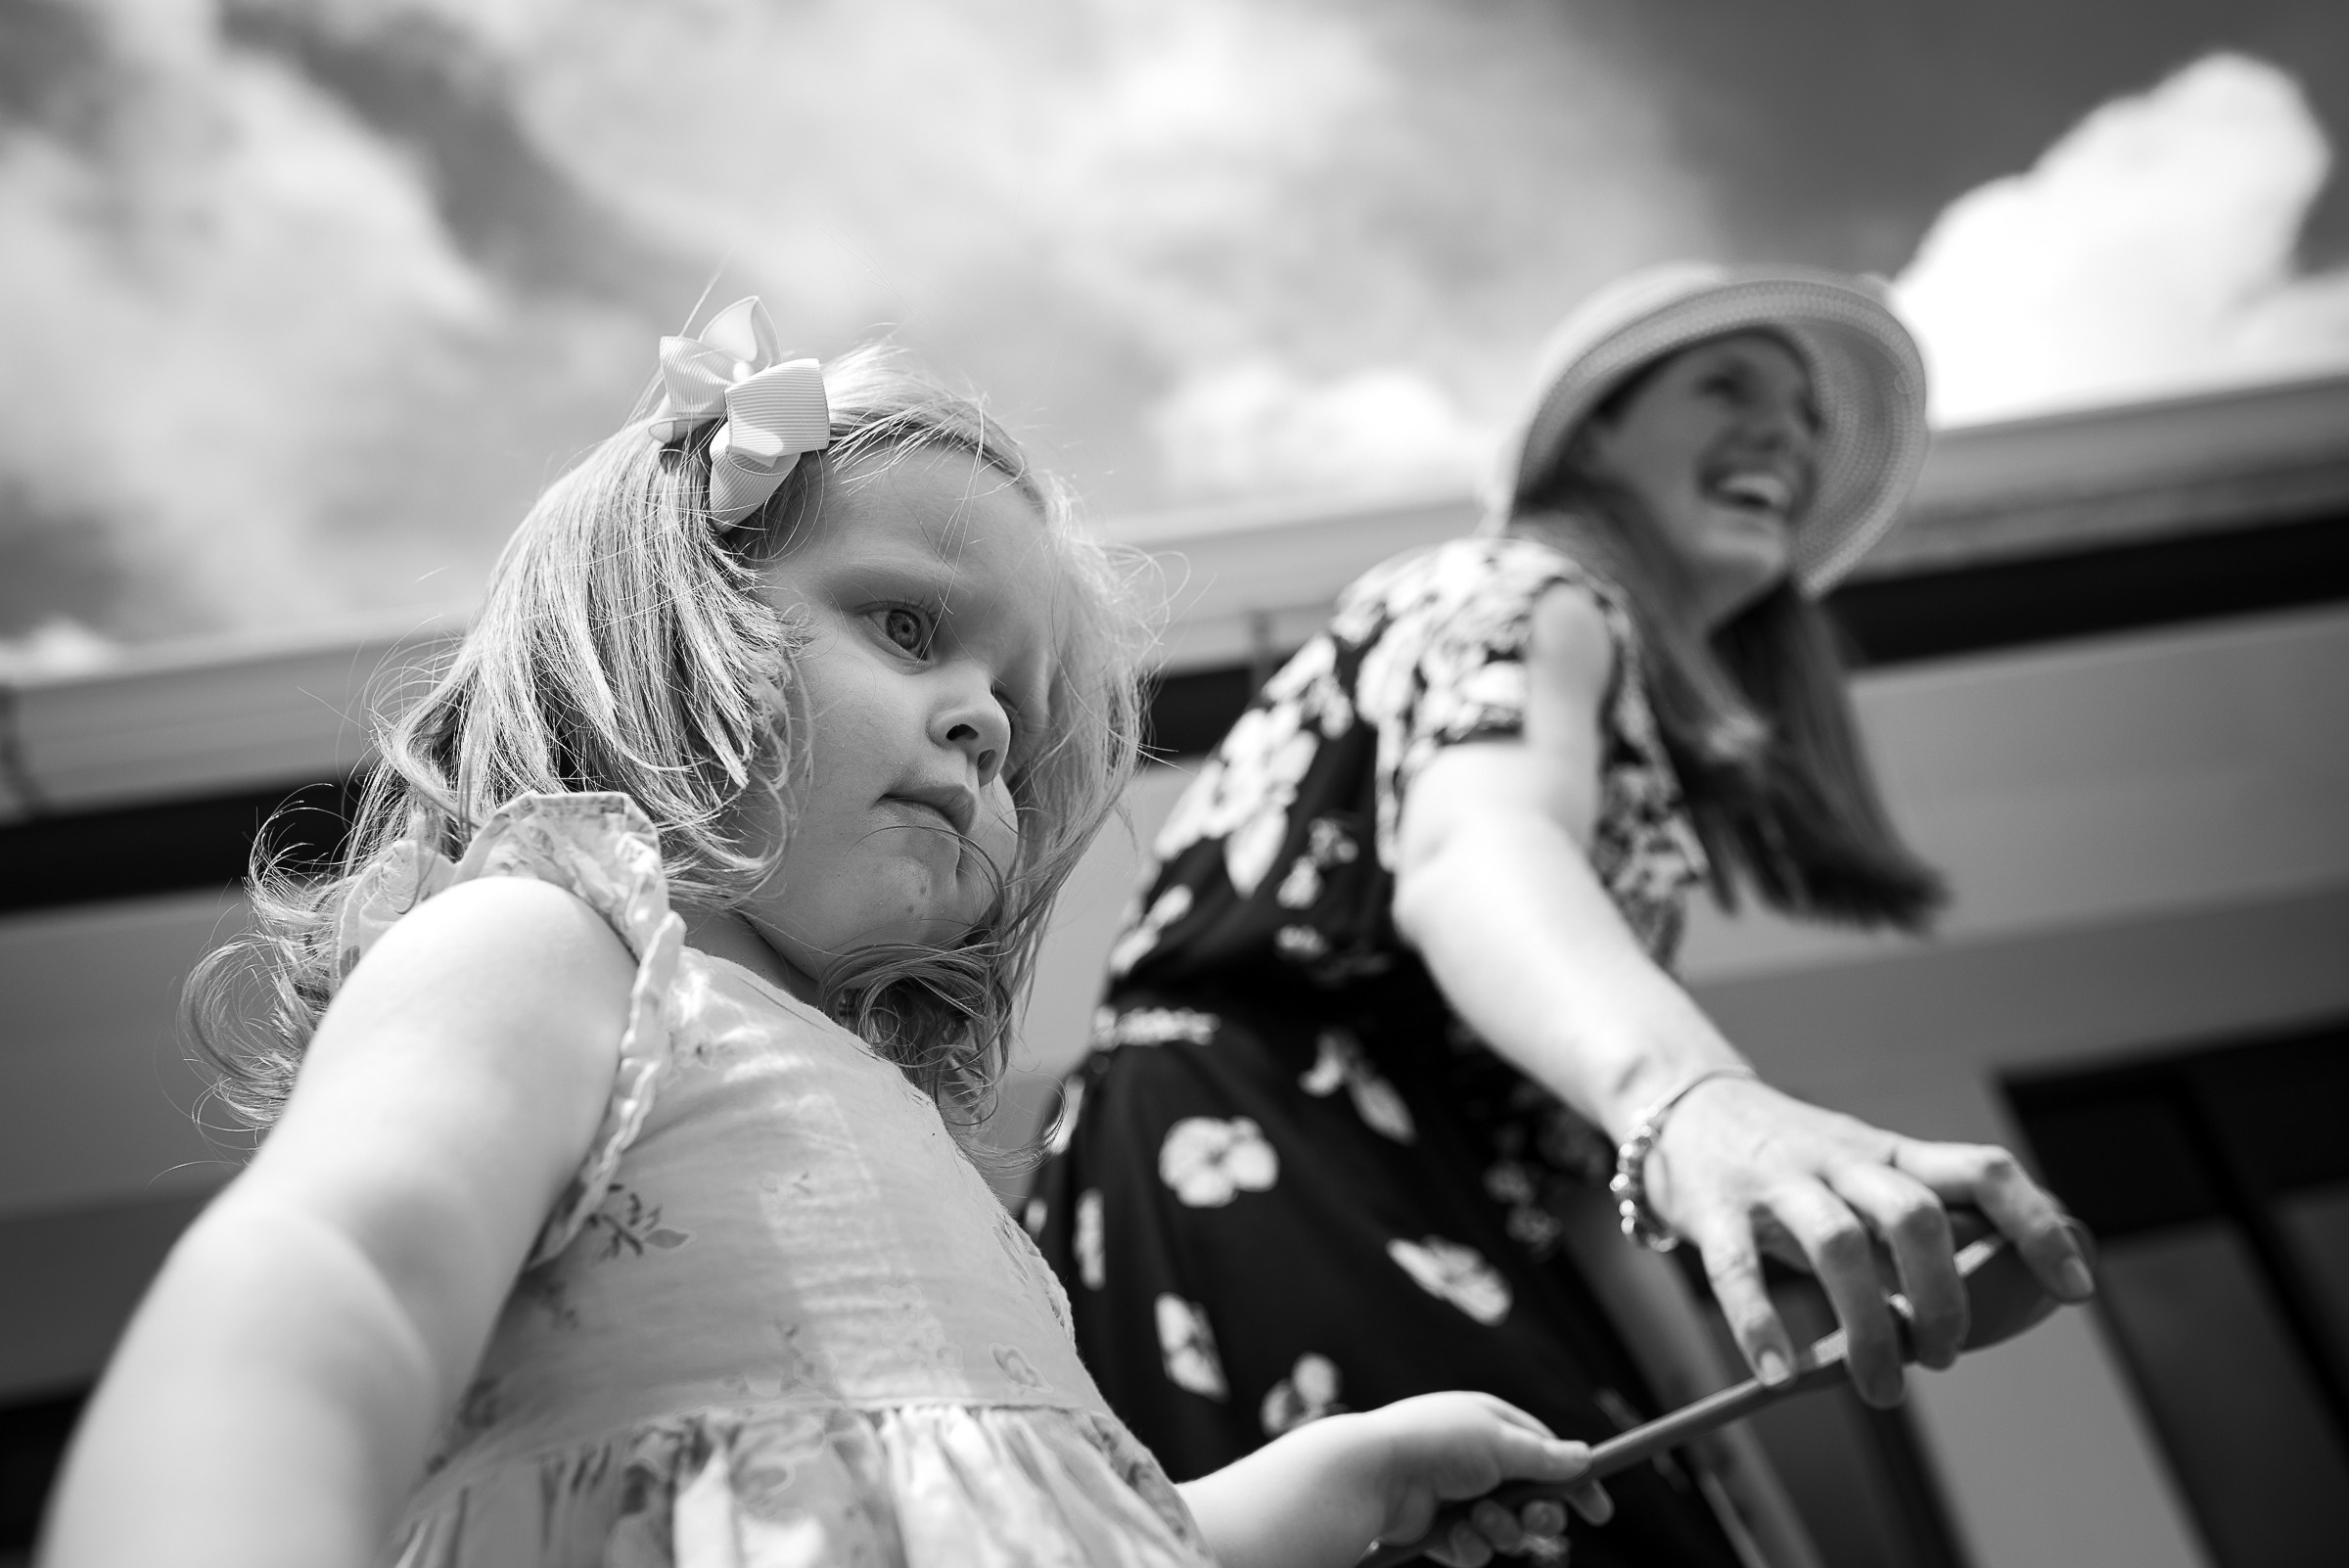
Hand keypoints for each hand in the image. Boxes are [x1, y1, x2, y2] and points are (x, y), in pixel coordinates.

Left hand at [1356, 1393, 1607, 1564]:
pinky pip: (1475, 1550)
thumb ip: (1543, 1456)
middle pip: (1532, 1501)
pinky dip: (1469, 1546)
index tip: (1600, 1512)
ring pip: (1506, 1531)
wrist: (1373, 1475)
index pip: (1547, 1454)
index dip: (1575, 1483)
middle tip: (1535, 1521)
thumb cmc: (1436, 1445)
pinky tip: (1451, 1535)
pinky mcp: (1439, 1530)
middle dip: (1538, 1517)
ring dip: (1500, 1531)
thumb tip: (1583, 1457)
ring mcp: (1457, 1497)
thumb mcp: (1499, 1442)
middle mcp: (1476, 1461)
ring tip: (1476, 1519)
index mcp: (1491, 1426)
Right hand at [1646, 1077, 2094, 1405]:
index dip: (2035, 1226)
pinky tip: (1778, 1374)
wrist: (1679, 1107)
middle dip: (1944, 1297)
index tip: (2075, 1288)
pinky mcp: (1712, 1207)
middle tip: (1945, 1357)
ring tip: (1880, 1386)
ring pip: (1837, 1244)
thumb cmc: (1787, 1161)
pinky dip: (1760, 1326)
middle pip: (1914, 1215)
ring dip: (1869, 1326)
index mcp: (1888, 1154)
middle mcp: (1839, 1159)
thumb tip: (2005, 1286)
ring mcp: (1774, 1181)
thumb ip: (1918, 1223)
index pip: (1980, 1171)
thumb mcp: (1862, 1176)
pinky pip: (1738, 1269)